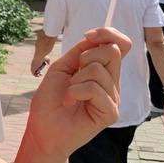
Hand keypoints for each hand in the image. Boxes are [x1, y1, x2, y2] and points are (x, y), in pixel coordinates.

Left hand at [22, 27, 131, 162]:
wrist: (42, 129)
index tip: (89, 35)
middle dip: (86, 56)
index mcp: (102, 69)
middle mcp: (112, 82)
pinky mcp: (111, 112)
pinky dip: (77, 91)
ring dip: (76, 79)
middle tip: (73, 74)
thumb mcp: (62, 67)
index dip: (108, 33)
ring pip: (100, 70)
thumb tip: (95, 36)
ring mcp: (113, 98)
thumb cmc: (50, 100)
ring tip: (69, 94)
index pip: (121, 44)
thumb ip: (80, 51)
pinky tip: (71, 102)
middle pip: (113, 51)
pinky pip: (96, 89)